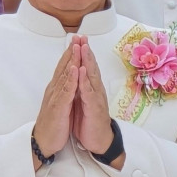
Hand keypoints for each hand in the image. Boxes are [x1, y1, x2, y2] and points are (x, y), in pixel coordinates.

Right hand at [33, 42, 79, 164]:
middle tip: (77, 36)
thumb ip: (63, 90)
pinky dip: (71, 80)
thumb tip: (67, 80)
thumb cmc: (53, 123)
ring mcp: (56, 97)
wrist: (44, 142)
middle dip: (71, 51)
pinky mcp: (58, 107)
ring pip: (65, 75)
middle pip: (64, 67)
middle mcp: (54, 89)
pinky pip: (66, 91)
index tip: (77, 40)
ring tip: (77, 46)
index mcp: (56, 89)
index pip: (64, 68)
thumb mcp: (60, 104)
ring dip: (71, 60)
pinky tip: (75, 70)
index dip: (70, 53)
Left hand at [71, 37, 113, 155]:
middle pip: (90, 67)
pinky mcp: (94, 108)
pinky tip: (83, 71)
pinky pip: (89, 92)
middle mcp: (95, 89)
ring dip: (87, 61)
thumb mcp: (83, 101)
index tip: (78, 38)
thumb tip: (77, 74)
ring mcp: (95, 98)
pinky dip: (85, 81)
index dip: (82, 53)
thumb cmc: (90, 120)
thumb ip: (81, 87)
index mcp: (90, 87)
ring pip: (91, 76)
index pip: (87, 66)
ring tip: (83, 47)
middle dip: (85, 51)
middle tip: (82, 36)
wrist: (98, 141)